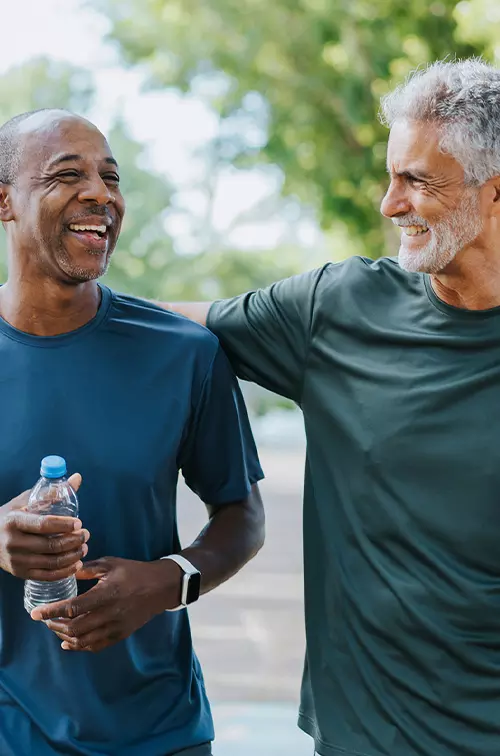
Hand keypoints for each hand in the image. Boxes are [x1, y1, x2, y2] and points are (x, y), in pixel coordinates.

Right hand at [0, 474, 88, 580]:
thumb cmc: (10, 516)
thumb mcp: (26, 501)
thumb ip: (52, 492)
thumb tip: (77, 478)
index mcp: (14, 521)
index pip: (43, 524)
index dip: (64, 525)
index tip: (79, 523)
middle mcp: (14, 543)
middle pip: (51, 545)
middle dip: (74, 541)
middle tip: (86, 534)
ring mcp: (17, 560)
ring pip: (52, 562)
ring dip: (73, 556)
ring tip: (84, 547)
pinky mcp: (21, 573)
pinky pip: (47, 576)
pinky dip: (65, 571)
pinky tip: (76, 563)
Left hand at [31, 556, 182, 651]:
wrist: (160, 587)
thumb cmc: (134, 572)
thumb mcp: (111, 564)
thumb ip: (88, 569)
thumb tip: (67, 571)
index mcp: (106, 594)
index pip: (72, 608)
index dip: (51, 612)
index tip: (35, 614)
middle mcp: (110, 614)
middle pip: (74, 628)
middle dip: (54, 626)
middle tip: (45, 619)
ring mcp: (116, 627)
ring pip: (83, 640)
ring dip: (64, 637)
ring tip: (55, 629)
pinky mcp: (120, 634)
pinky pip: (95, 646)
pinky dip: (79, 646)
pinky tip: (69, 642)